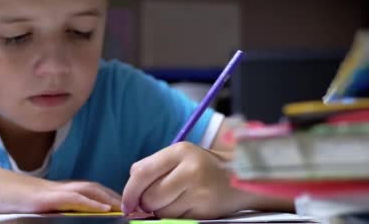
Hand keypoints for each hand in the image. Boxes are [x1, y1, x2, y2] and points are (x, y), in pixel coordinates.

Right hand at [0, 165, 120, 213]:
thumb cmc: (6, 199)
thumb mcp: (34, 207)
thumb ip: (52, 210)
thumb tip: (67, 216)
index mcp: (59, 192)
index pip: (91, 192)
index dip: (110, 198)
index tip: (128, 207)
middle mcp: (60, 188)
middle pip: (96, 189)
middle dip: (117, 198)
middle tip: (137, 209)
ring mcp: (52, 191)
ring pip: (88, 191)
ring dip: (110, 199)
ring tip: (128, 209)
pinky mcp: (43, 198)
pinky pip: (71, 198)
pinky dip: (89, 202)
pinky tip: (105, 208)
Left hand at [121, 142, 248, 218]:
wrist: (241, 177)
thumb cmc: (204, 166)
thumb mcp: (181, 156)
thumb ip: (155, 166)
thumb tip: (130, 188)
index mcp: (180, 151)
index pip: (142, 172)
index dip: (129, 191)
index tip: (127, 202)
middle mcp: (190, 170)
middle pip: (150, 196)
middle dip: (146, 204)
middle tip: (155, 201)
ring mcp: (199, 192)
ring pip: (162, 212)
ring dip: (161, 211)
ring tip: (176, 200)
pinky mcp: (206, 210)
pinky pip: (177, 220)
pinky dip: (176, 217)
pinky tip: (187, 206)